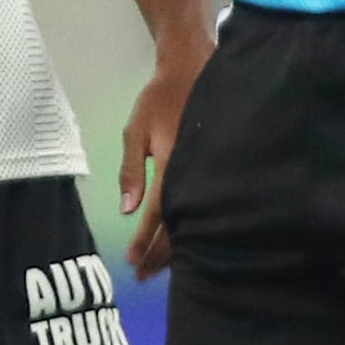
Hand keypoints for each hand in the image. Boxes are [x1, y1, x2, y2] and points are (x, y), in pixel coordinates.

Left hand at [118, 36, 207, 278]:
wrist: (195, 69)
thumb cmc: (160, 98)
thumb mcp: (135, 129)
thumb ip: (132, 170)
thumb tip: (127, 210)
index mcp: (175, 163)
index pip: (160, 212)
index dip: (146, 240)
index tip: (133, 262)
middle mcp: (196, 173)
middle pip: (181, 225)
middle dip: (160, 254)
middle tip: (142, 276)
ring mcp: (211, 173)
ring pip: (197, 221)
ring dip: (176, 248)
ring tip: (158, 269)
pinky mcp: (217, 172)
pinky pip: (204, 207)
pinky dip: (192, 229)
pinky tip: (182, 242)